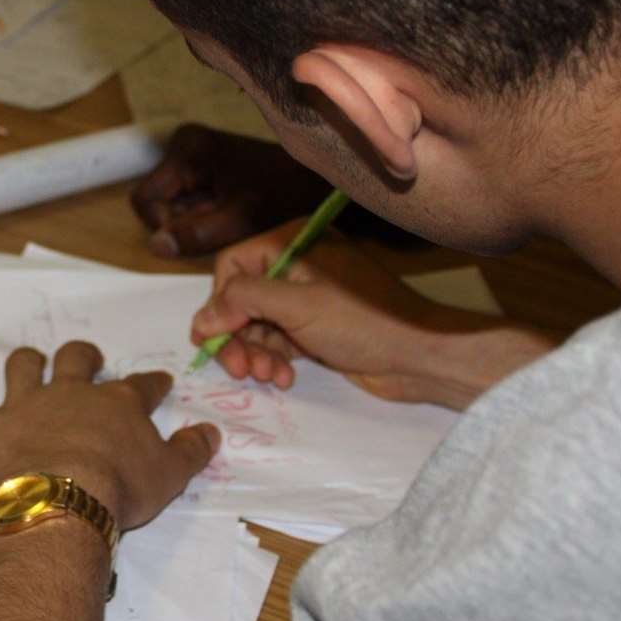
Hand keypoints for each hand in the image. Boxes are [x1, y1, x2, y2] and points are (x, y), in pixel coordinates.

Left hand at [0, 341, 217, 528]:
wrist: (61, 501)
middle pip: (76, 360)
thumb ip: (192, 451)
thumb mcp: (170, 475)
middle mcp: (70, 394)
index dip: (151, 383)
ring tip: (29, 360)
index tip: (159, 383)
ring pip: (23, 367)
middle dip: (83, 356)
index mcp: (117, 405)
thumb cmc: (119, 490)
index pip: (140, 386)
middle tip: (88, 359)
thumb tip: (211, 432)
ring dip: (26, 362)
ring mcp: (25, 405)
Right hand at [131, 124, 418, 256]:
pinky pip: (191, 206)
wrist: (321, 181)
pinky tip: (231, 227)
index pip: (145, 200)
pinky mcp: (208, 173)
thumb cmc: (286, 194)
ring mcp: (196, 160)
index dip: (163, 229)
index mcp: (188, 150)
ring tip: (227, 236)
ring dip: (194, 231)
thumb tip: (154, 246)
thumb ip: (196, 234)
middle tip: (216, 243)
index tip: (195, 244)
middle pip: (159, 205)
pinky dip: (205, 224)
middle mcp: (186, 149)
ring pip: (174, 209)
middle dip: (182, 231)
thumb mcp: (240, 219)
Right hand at [192, 221, 554, 408]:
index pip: (232, 265)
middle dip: (237, 336)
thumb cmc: (363, 321)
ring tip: (269, 376)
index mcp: (293, 242)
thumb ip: (243, 303)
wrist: (420, 356)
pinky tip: (285, 378)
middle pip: (240, 299)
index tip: (214, 338)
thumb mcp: (296, 305)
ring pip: (255, 325)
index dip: (219, 303)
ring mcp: (305, 297)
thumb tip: (200, 318)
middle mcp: (295, 264)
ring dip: (255, 354)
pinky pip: (275, 341)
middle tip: (240, 369)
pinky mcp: (313, 327)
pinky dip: (274, 360)